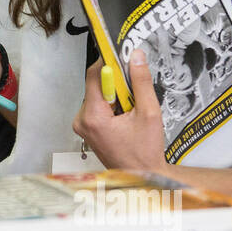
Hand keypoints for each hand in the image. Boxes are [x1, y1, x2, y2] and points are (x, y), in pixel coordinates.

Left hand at [72, 51, 165, 170]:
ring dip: (115, 95)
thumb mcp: (149, 113)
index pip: (94, 75)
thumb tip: (136, 57)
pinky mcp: (86, 128)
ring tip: (131, 110)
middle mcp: (82, 120)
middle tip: (134, 92)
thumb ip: (141, 82)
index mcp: (93, 116)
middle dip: (116, 83)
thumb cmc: (144, 152)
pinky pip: (97, 105)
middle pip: (96, 84)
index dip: (109, 63)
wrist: (141, 175)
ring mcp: (82, 125)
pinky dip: (112, 105)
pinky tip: (125, 116)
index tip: (122, 55)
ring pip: (98, 94)